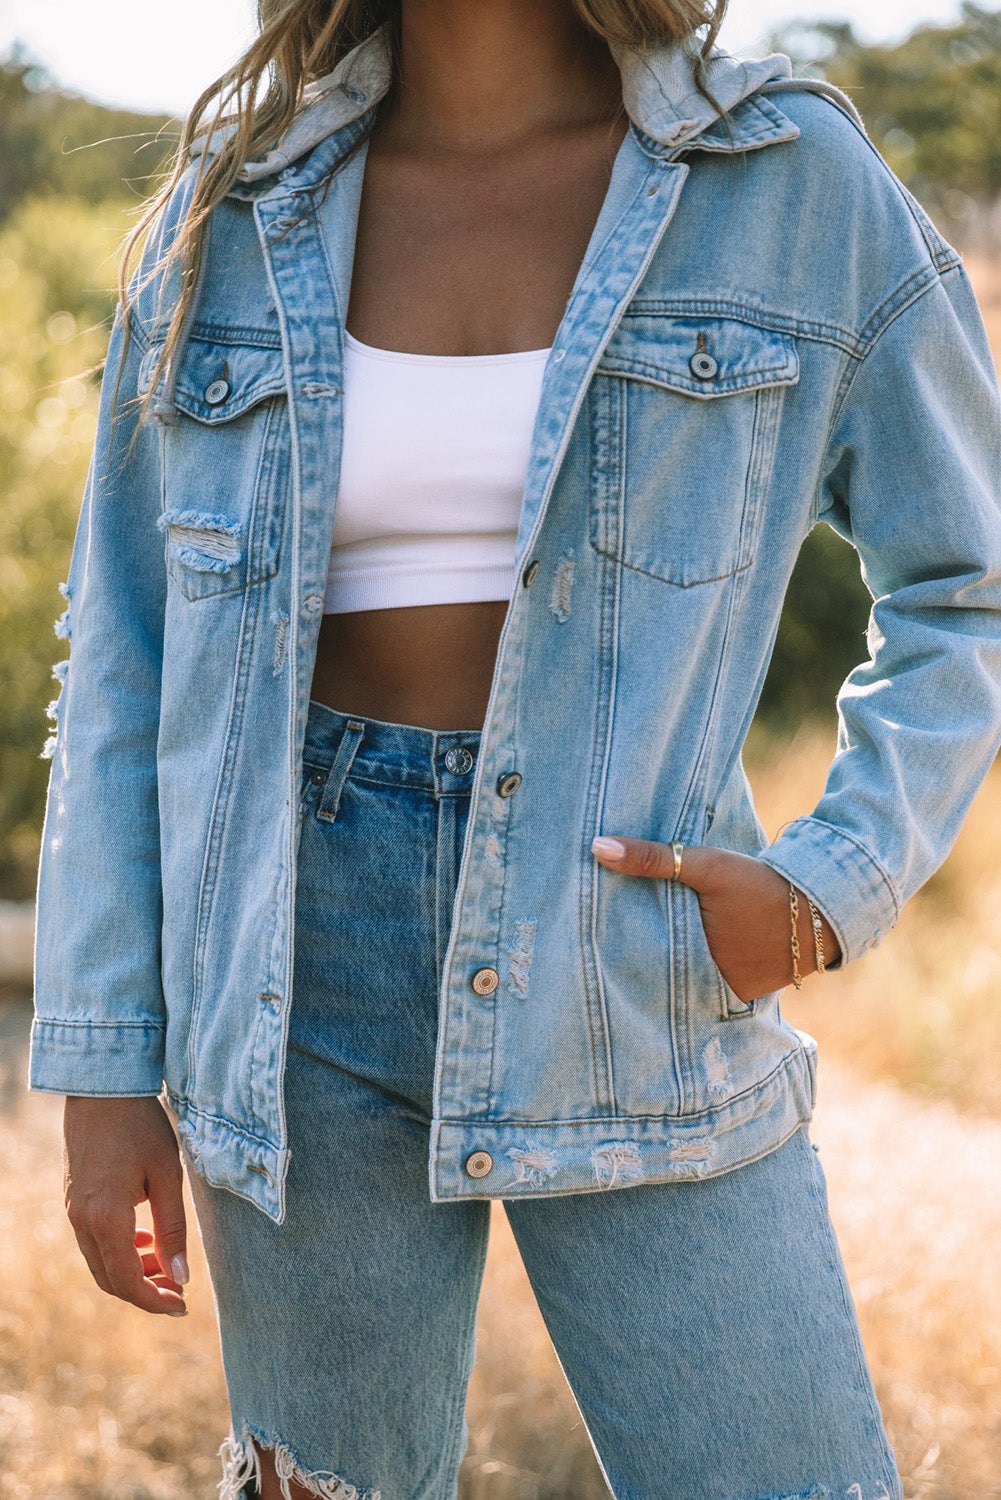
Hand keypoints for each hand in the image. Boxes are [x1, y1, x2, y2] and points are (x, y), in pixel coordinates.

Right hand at [63, 1095, 189, 1316]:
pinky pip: (94, 1242)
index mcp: (105, 1218)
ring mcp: (73, 1211)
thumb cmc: (141, 1126)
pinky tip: (146, 1239)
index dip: (155, 1301)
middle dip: (145, 1292)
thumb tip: (182, 1276)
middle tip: (179, 1291)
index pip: (128, 1282)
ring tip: (167, 1265)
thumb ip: (173, 1229)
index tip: (183, 1306)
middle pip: (110, 1280)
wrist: (102, 1088)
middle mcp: (82, 1221)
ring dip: (133, 1273)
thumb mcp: (167, 1175)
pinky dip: (119, 1252)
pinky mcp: (73, 1200)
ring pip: (100, 1263)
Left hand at [591, 836, 840, 1003]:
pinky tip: (672, 955)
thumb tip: (596, 847)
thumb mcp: (706, 867)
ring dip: (665, 967)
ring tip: (626, 952)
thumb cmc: (758, 885)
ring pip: (681, 981)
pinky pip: (706, 984)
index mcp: (693, 965)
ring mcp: (726, 997)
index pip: (639, 964)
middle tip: (600, 946)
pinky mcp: (742, 995)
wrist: (819, 906)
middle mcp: (708, 990)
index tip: (589, 940)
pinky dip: (692, 971)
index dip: (616, 952)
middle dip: (637, 961)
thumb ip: (653, 858)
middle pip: (659, 975)